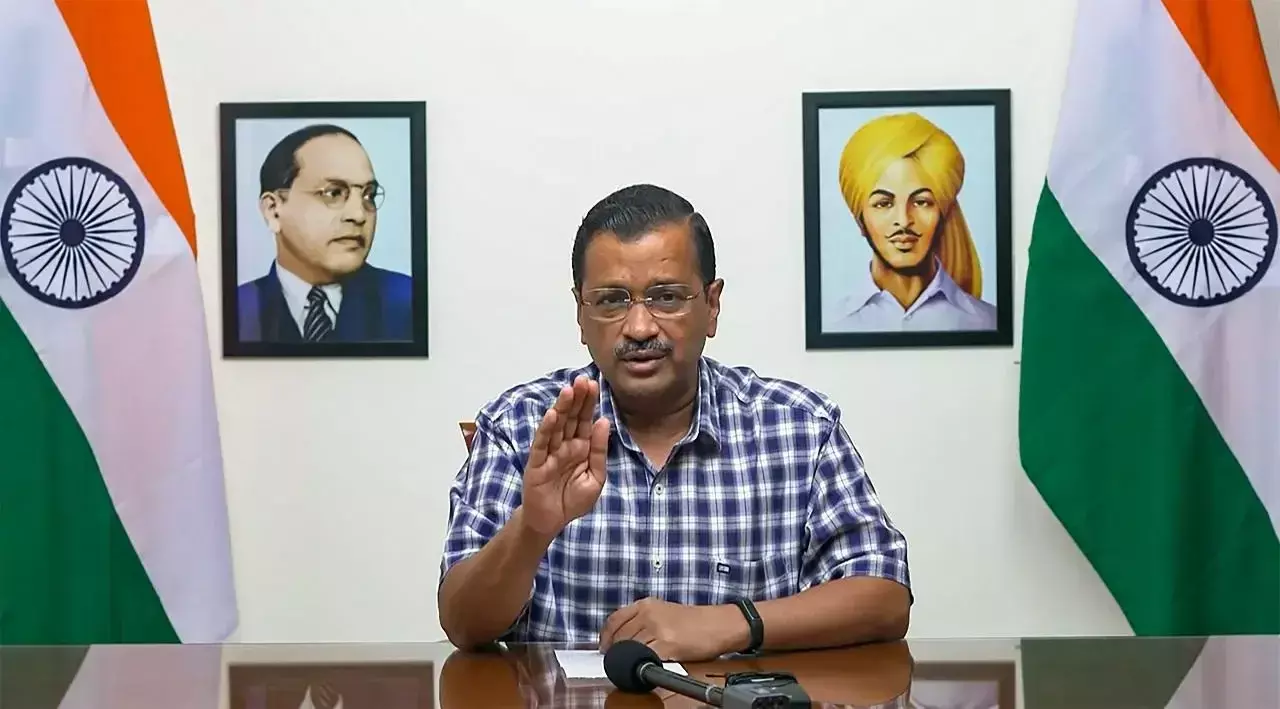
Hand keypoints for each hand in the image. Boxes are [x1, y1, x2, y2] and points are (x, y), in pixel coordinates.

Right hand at [521, 375, 610, 537]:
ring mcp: (550, 452)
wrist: (551, 522)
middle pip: (572, 418)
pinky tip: (552, 415)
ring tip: (569, 390)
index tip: (594, 384)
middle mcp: (565, 446)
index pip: (586, 421)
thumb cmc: (572, 500)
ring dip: (562, 408)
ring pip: (557, 426)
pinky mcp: (537, 463)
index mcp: (581, 448)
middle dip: (577, 399)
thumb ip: (600, 452)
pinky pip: (542, 444)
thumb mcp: (596, 478)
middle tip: (583, 380)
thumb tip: (604, 422)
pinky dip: (546, 429)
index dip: (589, 403)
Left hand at [598, 598, 749, 661]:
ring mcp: (656, 628)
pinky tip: (643, 665)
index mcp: (646, 604)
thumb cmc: (695, 621)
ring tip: (630, 663)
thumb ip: (643, 619)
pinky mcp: (666, 644)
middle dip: (615, 650)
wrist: (718, 625)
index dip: (606, 636)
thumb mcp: (664, 610)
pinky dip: (640, 663)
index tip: (605, 647)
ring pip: (629, 647)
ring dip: (626, 658)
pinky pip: (644, 656)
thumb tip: (623, 636)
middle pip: (619, 636)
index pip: (615, 619)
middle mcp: (649, 613)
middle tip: (616, 659)